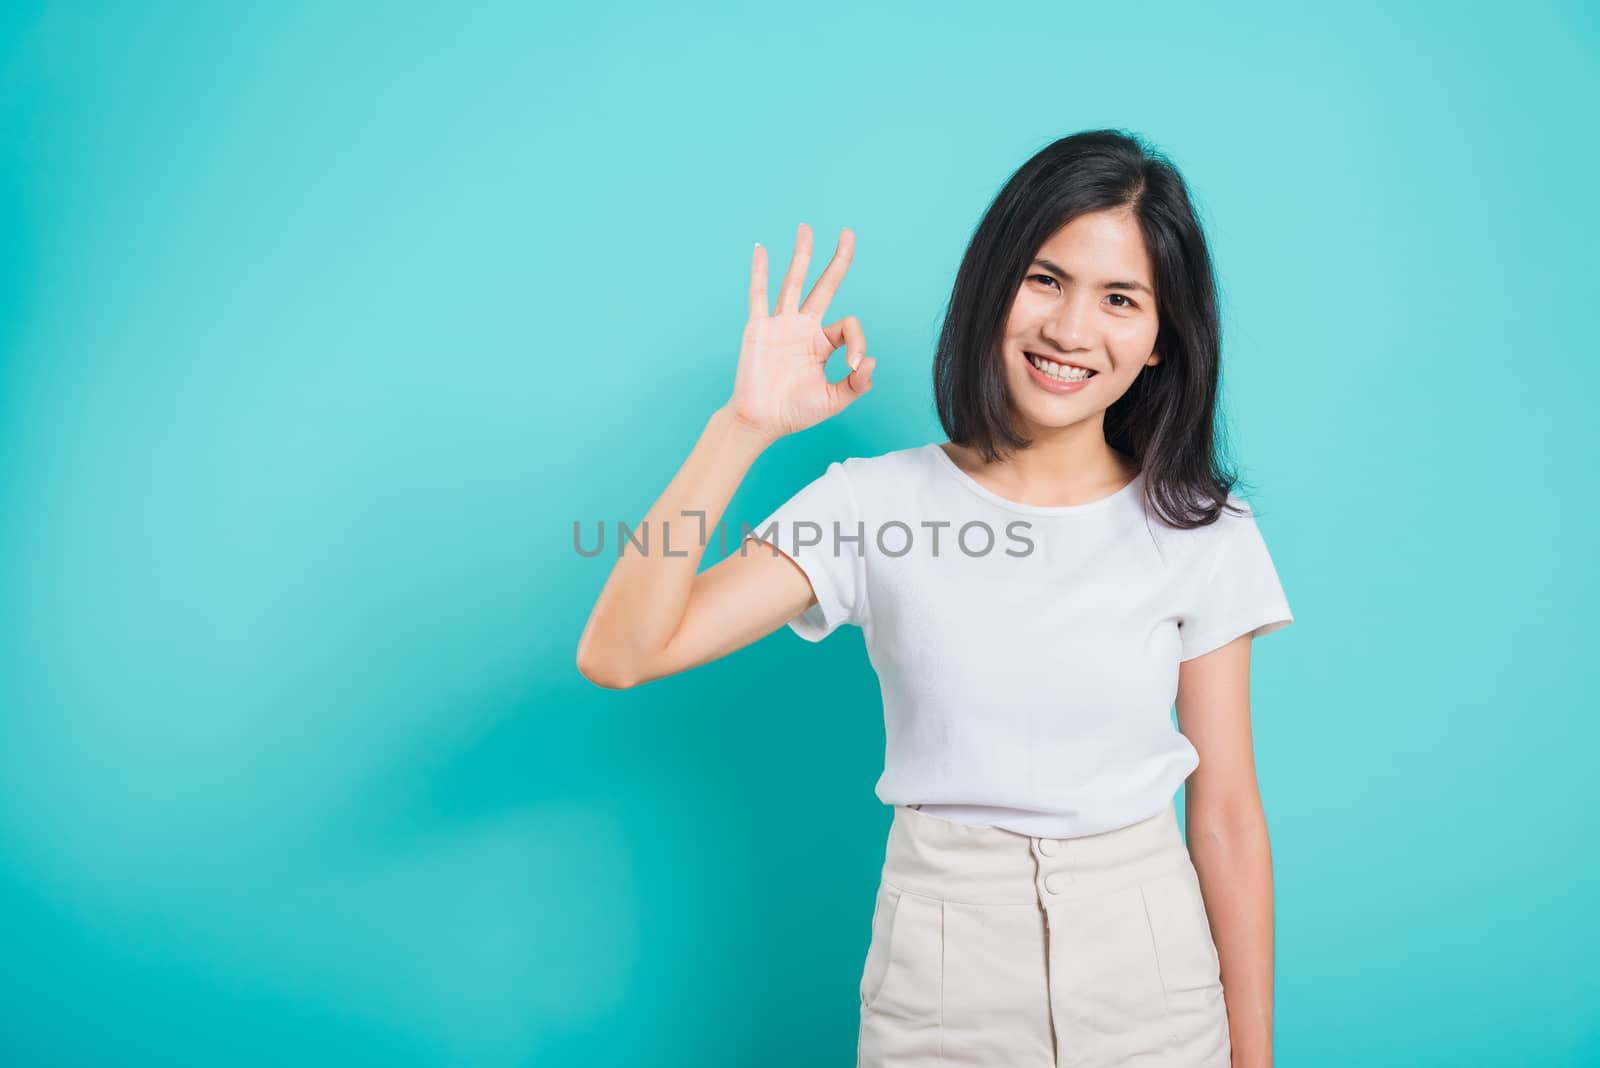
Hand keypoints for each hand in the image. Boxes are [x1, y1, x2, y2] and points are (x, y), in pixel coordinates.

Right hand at [725, 223, 875, 441]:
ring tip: (807, 228)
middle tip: (848, 233)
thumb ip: (856, 384)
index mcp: (822, 343)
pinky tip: (761, 250)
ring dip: (801, 255)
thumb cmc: (794, 412)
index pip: (848, 325)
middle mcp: (802, 328)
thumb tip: (870, 360)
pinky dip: (760, 272)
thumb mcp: (833, 400)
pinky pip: (759, 295)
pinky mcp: (758, 328)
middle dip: (837, 260)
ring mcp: (780, 325)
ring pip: (794, 282)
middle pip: (824, 285)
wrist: (760, 421)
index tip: (855, 365)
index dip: (857, 341)